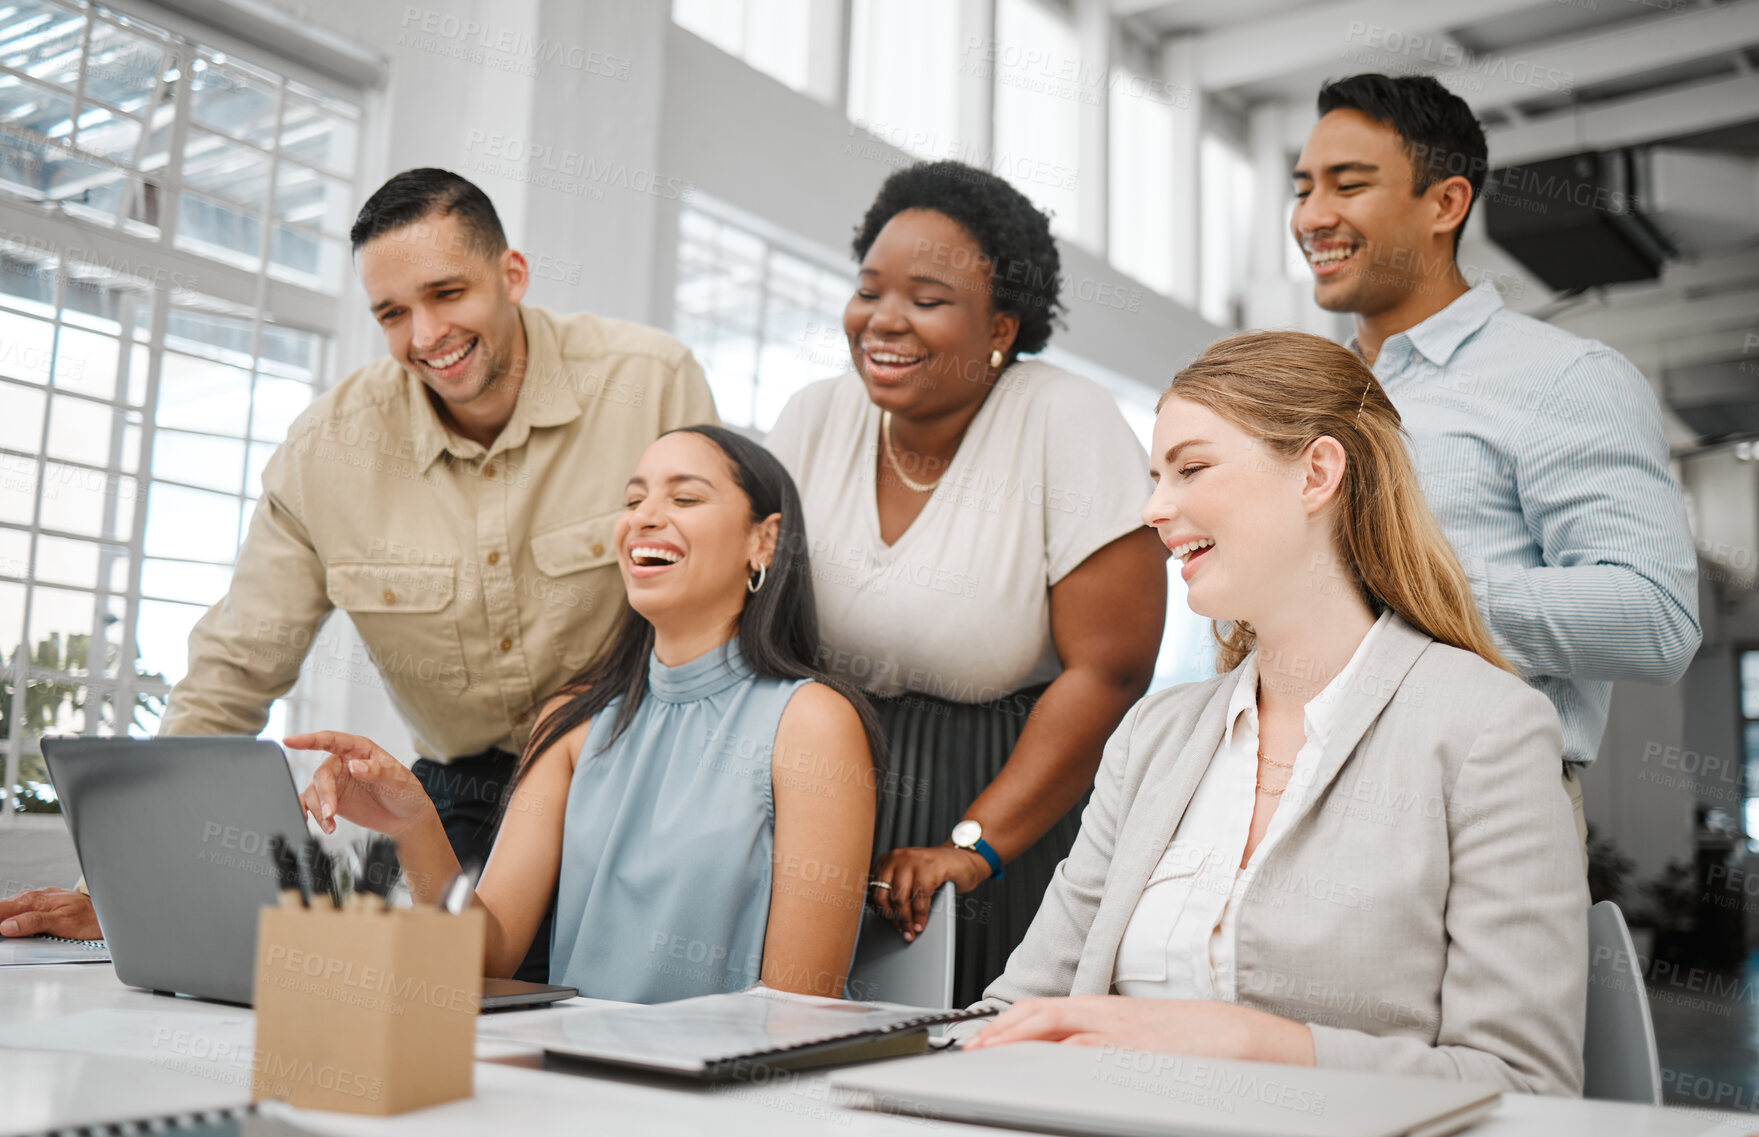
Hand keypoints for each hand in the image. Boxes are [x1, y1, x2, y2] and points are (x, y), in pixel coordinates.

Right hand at [0, 887, 100, 939]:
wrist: (104, 911)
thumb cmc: (88, 917)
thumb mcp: (61, 922)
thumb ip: (33, 922)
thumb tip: (7, 926)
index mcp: (33, 900)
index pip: (0, 909)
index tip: (0, 933)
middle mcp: (32, 898)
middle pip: (2, 910)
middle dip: (0, 923)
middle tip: (3, 941)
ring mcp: (34, 902)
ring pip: (9, 912)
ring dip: (5, 922)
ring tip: (6, 935)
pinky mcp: (38, 908)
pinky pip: (18, 913)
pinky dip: (12, 922)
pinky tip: (13, 930)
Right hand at [285, 731, 433, 838]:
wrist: (406, 818)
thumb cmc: (405, 791)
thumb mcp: (397, 778)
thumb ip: (376, 771)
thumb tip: (355, 766)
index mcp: (360, 749)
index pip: (331, 740)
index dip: (309, 739)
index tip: (290, 741)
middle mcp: (345, 763)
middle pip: (322, 773)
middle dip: (324, 793)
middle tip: (331, 812)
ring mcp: (337, 783)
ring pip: (314, 790)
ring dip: (318, 808)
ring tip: (330, 823)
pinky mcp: (333, 800)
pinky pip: (313, 804)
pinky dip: (312, 814)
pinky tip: (322, 824)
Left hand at [869, 843, 990, 942]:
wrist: (962, 859)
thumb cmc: (935, 871)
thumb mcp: (910, 877)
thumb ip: (896, 889)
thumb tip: (888, 918)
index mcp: (888, 860)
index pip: (874, 889)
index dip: (880, 911)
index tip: (887, 924)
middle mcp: (897, 857)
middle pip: (884, 894)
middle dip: (891, 918)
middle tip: (900, 930)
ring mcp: (913, 860)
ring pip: (900, 898)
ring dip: (905, 920)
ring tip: (911, 930)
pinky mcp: (930, 867)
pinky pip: (920, 898)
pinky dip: (921, 915)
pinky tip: (921, 923)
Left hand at [962, 995, 1314, 1064]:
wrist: (1243, 1037)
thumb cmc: (1198, 1039)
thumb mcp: (1143, 1036)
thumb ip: (1107, 1043)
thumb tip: (1076, 1058)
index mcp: (1108, 1010)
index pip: (1045, 1009)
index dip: (1008, 1021)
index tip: (981, 1035)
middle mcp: (1108, 1016)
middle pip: (1040, 1014)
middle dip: (1000, 1030)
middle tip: (971, 1047)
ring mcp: (1121, 1034)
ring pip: (1056, 1029)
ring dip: (1017, 1041)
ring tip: (988, 1054)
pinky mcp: (1137, 1052)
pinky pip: (1089, 1051)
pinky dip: (1058, 1056)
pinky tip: (1038, 1064)